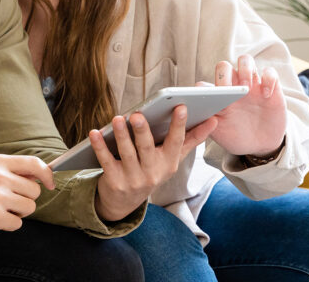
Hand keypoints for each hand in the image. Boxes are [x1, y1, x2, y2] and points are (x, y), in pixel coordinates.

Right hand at [0, 154, 54, 238]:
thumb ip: (8, 170)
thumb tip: (38, 174)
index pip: (34, 163)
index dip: (47, 175)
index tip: (50, 183)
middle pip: (34, 190)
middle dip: (25, 199)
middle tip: (6, 202)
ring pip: (29, 208)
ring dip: (17, 213)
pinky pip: (17, 223)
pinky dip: (7, 225)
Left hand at [91, 105, 217, 221]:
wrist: (126, 202)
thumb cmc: (152, 170)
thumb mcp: (173, 158)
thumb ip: (192, 139)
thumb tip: (214, 121)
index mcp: (169, 163)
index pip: (176, 142)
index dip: (179, 125)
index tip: (181, 107)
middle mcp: (153, 172)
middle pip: (147, 148)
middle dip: (142, 131)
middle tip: (137, 114)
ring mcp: (133, 178)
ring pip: (126, 153)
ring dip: (121, 135)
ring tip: (117, 119)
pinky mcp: (114, 181)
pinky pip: (106, 161)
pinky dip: (99, 147)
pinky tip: (95, 133)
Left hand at [206, 54, 286, 157]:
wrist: (259, 145)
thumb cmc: (236, 136)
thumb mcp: (220, 132)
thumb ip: (207, 122)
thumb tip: (194, 111)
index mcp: (216, 98)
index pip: (204, 85)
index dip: (203, 90)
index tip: (208, 101)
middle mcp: (232, 87)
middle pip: (224, 67)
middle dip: (224, 75)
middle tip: (229, 91)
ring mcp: (251, 85)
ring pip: (245, 60)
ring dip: (245, 70)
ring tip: (247, 88)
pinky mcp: (271, 87)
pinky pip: (270, 72)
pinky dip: (268, 80)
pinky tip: (266, 96)